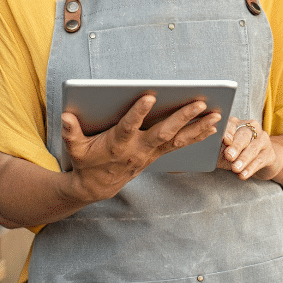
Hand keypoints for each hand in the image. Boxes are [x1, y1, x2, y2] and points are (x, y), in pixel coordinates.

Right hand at [61, 95, 220, 202]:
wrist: (97, 187)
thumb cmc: (86, 161)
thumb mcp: (75, 148)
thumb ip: (71, 132)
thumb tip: (66, 117)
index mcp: (118, 144)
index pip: (129, 126)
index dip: (138, 112)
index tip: (150, 96)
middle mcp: (139, 149)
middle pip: (163, 132)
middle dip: (182, 117)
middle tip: (200, 102)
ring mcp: (151, 153)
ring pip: (178, 139)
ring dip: (198, 127)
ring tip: (216, 114)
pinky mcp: (158, 154)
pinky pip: (181, 144)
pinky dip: (197, 136)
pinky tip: (213, 126)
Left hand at [219, 118, 282, 180]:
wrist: (260, 161)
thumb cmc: (237, 154)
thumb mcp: (225, 150)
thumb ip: (218, 148)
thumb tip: (208, 151)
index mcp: (238, 124)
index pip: (232, 124)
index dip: (228, 132)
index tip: (224, 140)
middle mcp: (252, 129)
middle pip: (244, 135)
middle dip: (236, 146)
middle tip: (229, 156)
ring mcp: (263, 140)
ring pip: (253, 148)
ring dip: (243, 159)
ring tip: (235, 169)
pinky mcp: (270, 154)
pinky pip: (260, 160)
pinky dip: (250, 168)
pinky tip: (243, 175)